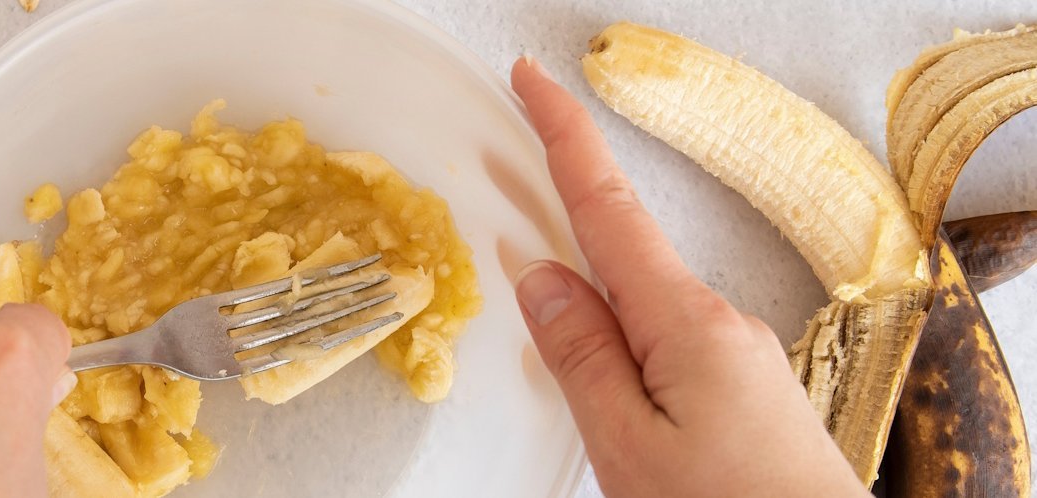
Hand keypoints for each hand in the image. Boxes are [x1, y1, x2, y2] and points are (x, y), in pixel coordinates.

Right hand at [509, 56, 867, 496]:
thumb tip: (542, 278)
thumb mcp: (626, 444)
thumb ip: (580, 356)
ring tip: (553, 330)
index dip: (564, 135)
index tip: (533, 80)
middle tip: (516, 186)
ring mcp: (737, 354)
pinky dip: (625, 342)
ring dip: (594, 300)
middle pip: (621, 252)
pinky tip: (612, 385)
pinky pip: (666, 343)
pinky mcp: (745, 389)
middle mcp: (717, 323)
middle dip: (565, 218)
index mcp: (683, 322)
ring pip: (641, 307)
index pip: (606, 207)